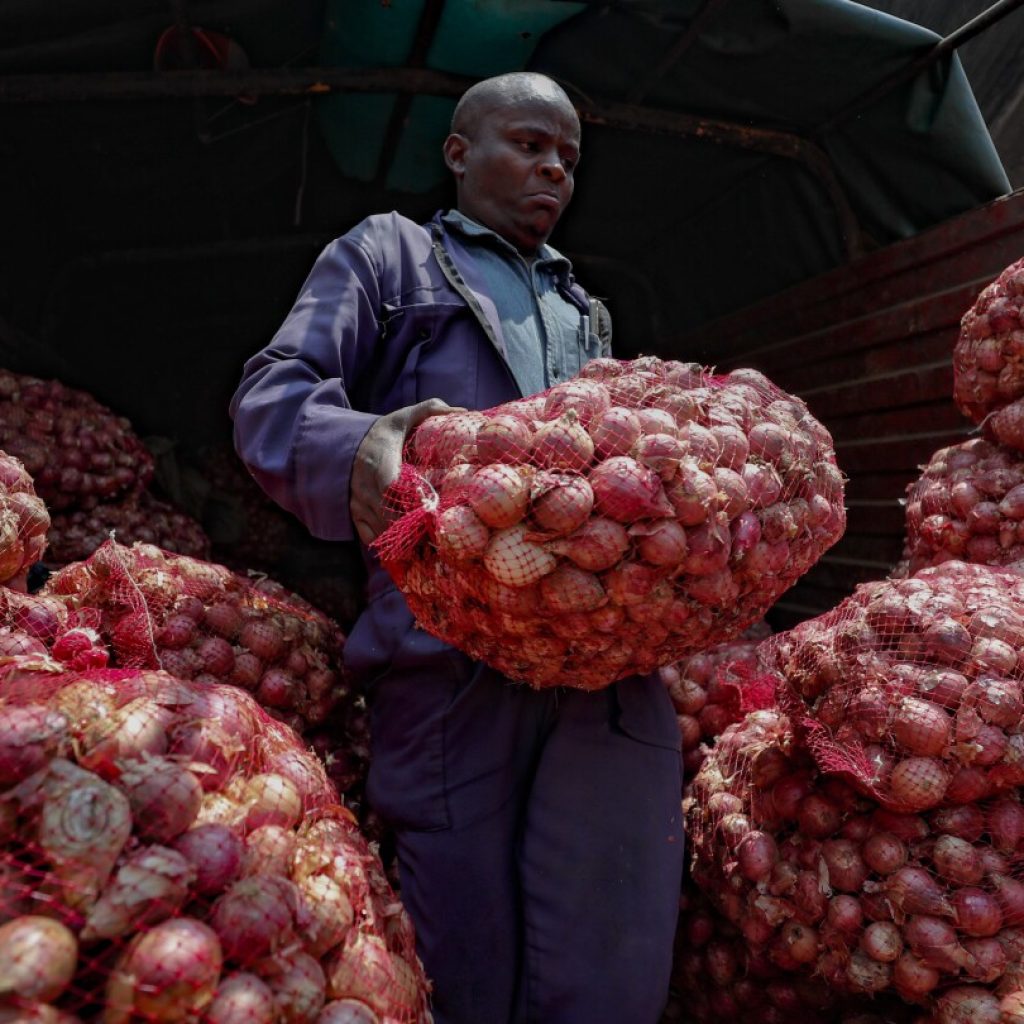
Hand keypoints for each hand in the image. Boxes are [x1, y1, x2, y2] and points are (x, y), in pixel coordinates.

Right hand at [350, 399, 459, 544]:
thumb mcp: (401, 417)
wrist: (341, 444)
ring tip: (429, 553)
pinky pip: (370, 536)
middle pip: (390, 514)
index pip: (393, 486)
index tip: (434, 512)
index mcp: (380, 461)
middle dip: (414, 529)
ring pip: (382, 529)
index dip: (412, 501)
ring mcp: (359, 502)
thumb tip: (464, 411)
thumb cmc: (380, 433)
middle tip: (440, 541)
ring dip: (404, 542)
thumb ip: (430, 409)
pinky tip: (408, 555)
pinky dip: (388, 546)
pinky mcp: (354, 513)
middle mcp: (366, 485)